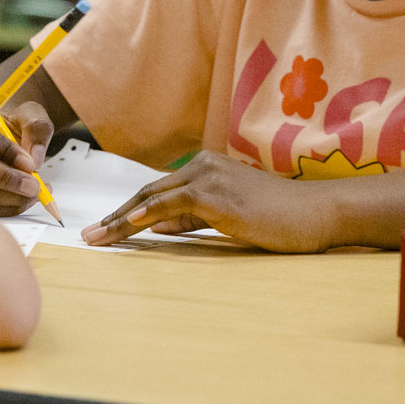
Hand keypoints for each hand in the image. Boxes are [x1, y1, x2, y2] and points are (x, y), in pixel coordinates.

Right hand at [0, 101, 52, 216]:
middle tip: (33, 187)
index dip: (7, 152)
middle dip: (7, 179)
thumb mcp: (29, 115)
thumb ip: (36, 129)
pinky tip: (25, 200)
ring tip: (34, 193)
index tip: (30, 165)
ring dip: (9, 196)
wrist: (0, 139)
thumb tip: (35, 159)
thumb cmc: (11, 125)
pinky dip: (6, 206)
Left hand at [81, 151, 333, 252]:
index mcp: (206, 167)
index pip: (156, 192)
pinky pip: (173, 206)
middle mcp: (203, 166)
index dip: (126, 210)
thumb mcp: (229, 217)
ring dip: (120, 219)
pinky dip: (146, 217)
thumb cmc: (279, 218)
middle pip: (147, 193)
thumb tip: (159, 228)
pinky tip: (127, 228)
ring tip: (97, 237)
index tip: (103, 229)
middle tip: (88, 235)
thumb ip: (194, 218)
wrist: (316, 213)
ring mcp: (209, 178)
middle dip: (114, 216)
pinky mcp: (217, 194)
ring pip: (153, 199)